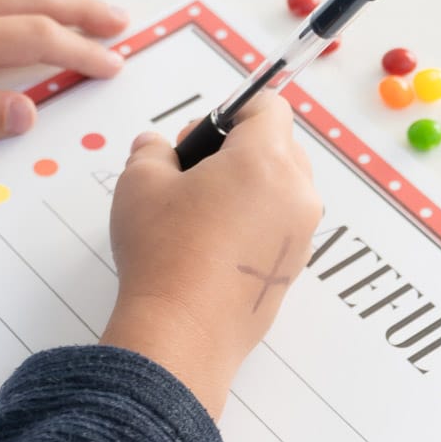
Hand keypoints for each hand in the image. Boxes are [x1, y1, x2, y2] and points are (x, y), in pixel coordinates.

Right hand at [100, 94, 320, 418]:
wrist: (182, 335)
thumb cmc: (164, 256)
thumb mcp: (140, 184)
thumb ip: (151, 152)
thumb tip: (155, 148)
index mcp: (266, 160)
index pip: (268, 106)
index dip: (232, 110)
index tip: (202, 133)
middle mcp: (296, 194)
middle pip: (279, 146)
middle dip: (238, 149)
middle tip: (191, 173)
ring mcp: (300, 235)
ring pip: (282, 188)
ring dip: (247, 187)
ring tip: (199, 213)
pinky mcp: (293, 269)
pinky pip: (279, 226)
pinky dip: (253, 223)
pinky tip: (213, 245)